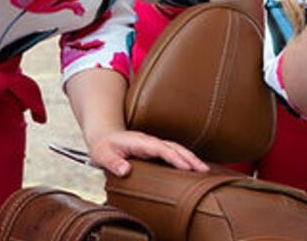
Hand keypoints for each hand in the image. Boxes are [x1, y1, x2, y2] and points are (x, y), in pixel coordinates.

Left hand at [87, 128, 208, 176]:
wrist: (103, 136)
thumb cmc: (103, 147)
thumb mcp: (102, 155)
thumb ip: (113, 163)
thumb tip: (125, 170)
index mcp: (140, 142)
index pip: (161, 149)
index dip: (174, 157)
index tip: (186, 167)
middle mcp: (150, 142)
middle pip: (174, 147)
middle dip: (190, 157)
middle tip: (204, 169)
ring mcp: (154, 145)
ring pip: (176, 149)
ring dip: (191, 158)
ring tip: (204, 170)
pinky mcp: (155, 150)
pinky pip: (173, 153)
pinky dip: (185, 159)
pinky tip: (193, 168)